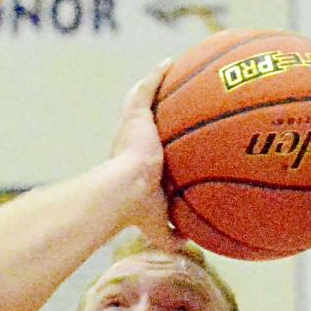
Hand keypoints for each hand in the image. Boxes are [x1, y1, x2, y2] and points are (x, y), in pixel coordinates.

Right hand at [110, 60, 182, 251]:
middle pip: (143, 121)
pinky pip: (145, 89)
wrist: (125, 191)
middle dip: (157, 110)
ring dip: (153, 85)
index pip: (147, 149)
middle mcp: (130, 142)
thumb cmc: (138, 209)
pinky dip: (156, 75)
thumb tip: (186, 248)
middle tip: (172, 102)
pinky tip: (170, 61)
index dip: (155, 142)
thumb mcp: (159, 226)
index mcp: (135, 164)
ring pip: (140, 101)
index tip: (168, 139)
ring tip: (171, 70)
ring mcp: (131, 128)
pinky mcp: (133, 116)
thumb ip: (171, 236)